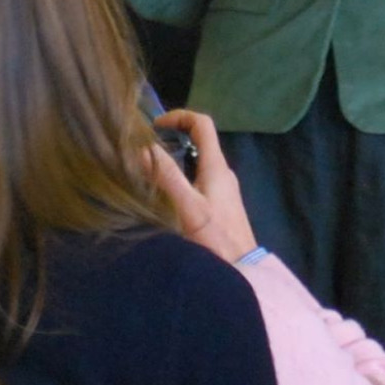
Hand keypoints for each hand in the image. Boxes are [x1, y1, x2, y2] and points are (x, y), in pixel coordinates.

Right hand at [143, 110, 256, 261]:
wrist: (241, 268)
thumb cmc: (215, 237)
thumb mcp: (187, 206)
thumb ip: (167, 176)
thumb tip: (144, 147)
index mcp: (216, 166)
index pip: (202, 124)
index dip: (179, 116)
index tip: (155, 126)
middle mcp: (222, 171)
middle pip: (200, 140)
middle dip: (173, 137)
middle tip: (146, 149)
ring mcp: (223, 187)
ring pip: (198, 161)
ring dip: (175, 158)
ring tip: (150, 170)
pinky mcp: (221, 203)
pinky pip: (199, 178)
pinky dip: (181, 175)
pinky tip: (166, 193)